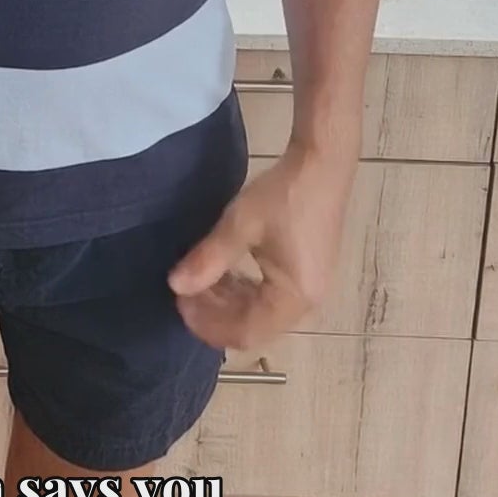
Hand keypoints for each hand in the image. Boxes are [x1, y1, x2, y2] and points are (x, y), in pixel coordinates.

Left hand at [166, 143, 354, 349]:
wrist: (322, 164)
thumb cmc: (284, 196)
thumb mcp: (241, 225)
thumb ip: (208, 259)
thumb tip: (175, 285)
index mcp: (294, 298)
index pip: (245, 332)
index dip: (207, 323)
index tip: (179, 301)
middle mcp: (307, 302)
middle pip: (253, 326)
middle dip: (215, 313)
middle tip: (184, 289)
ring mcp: (310, 288)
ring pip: (261, 312)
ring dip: (228, 301)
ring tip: (200, 279)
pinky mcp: (307, 273)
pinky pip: (271, 296)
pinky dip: (244, 290)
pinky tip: (225, 272)